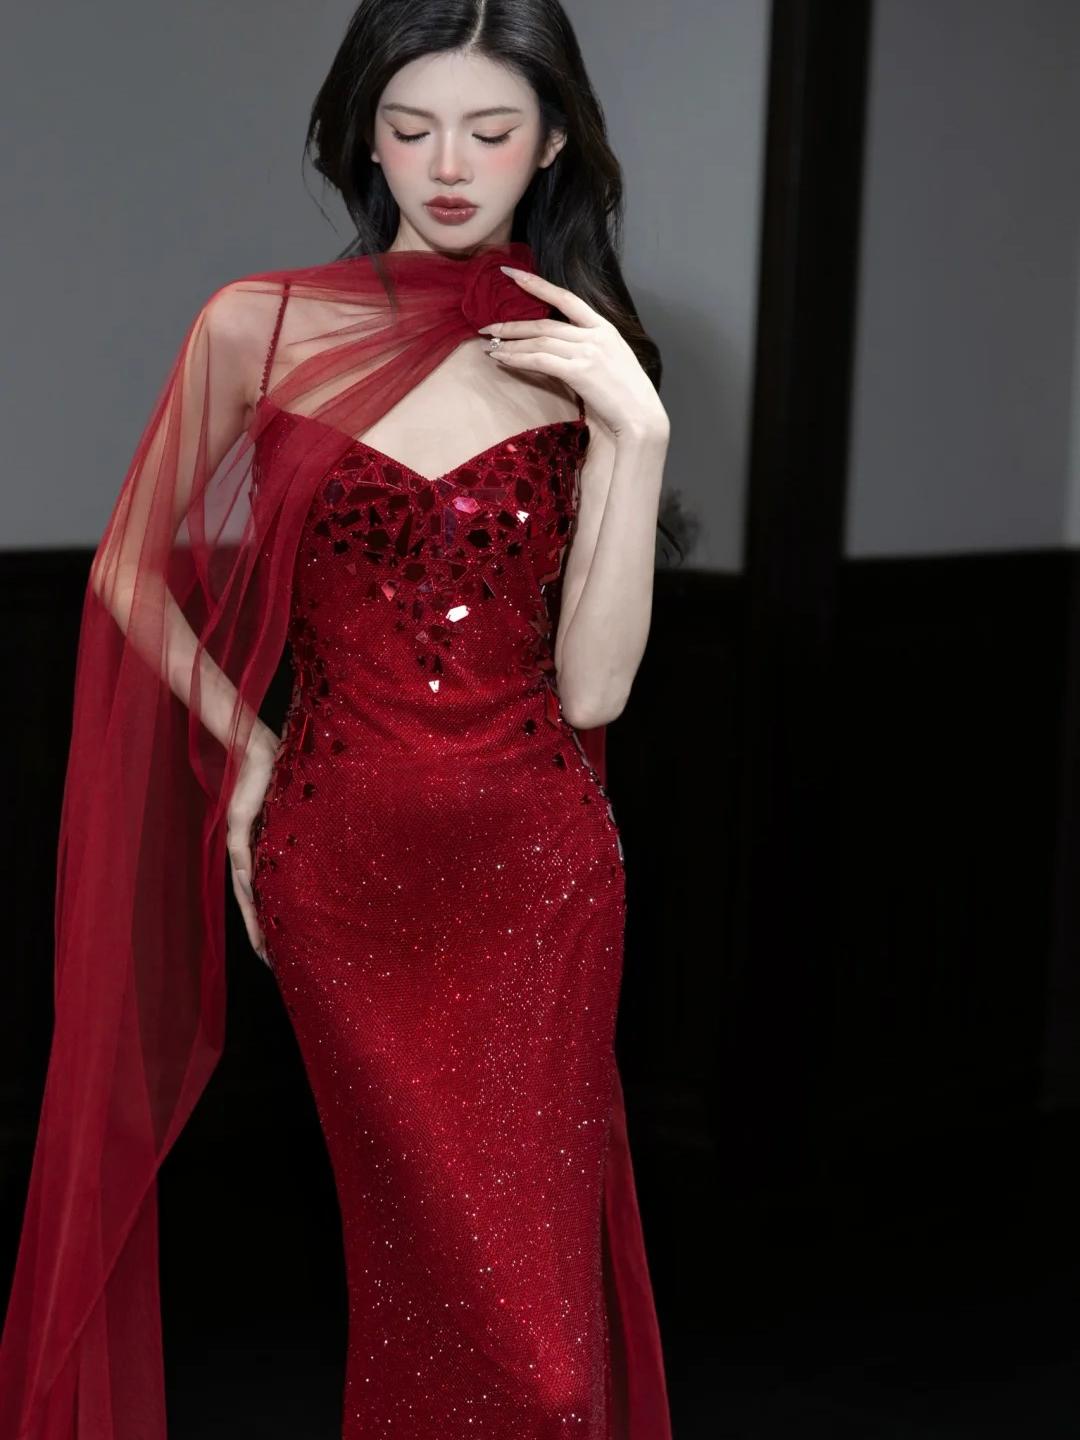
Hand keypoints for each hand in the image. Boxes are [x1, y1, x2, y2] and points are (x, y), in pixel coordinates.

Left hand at [227, 726, 281, 967]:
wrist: (259, 751)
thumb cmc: (279, 778)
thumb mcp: (292, 815)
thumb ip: (301, 834)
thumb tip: (328, 850)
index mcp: (261, 852)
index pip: (263, 894)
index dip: (269, 922)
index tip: (279, 949)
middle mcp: (248, 852)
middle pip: (251, 902)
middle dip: (258, 934)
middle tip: (269, 963)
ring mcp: (240, 841)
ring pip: (244, 891)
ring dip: (252, 920)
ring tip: (261, 946)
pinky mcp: (239, 826)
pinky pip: (243, 860)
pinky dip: (248, 884)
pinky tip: (253, 904)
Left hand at [477, 266, 669, 440]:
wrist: (641, 418)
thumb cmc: (625, 397)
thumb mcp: (610, 362)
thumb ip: (587, 349)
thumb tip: (559, 347)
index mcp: (604, 327)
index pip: (565, 297)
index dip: (536, 284)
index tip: (511, 273)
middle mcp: (595, 335)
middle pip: (545, 322)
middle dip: (513, 324)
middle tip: (488, 327)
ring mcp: (588, 352)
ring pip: (539, 340)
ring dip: (511, 343)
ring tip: (491, 346)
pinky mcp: (580, 372)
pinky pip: (540, 360)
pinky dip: (518, 358)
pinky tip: (502, 359)